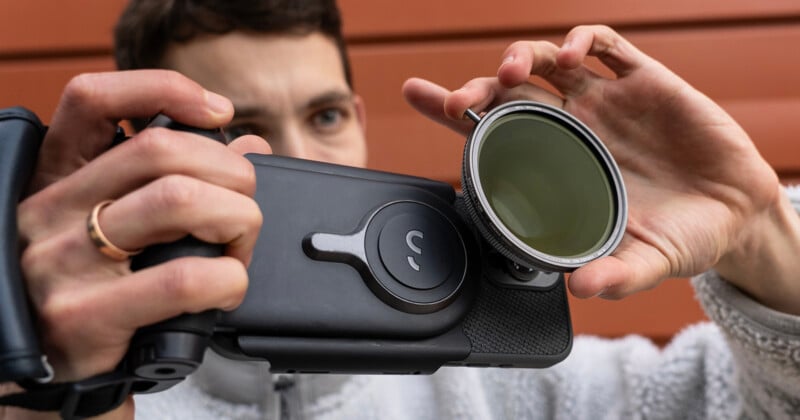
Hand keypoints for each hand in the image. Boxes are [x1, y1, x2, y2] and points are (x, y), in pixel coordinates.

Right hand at [11, 70, 269, 418]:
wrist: (53, 376)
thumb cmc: (97, 290)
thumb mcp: (118, 226)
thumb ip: (176, 179)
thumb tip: (249, 145)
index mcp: (57, 179)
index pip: (92, 100)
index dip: (163, 88)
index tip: (217, 111)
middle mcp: (50, 211)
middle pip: (162, 149)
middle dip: (231, 172)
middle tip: (243, 206)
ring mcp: (63, 263)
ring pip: (179, 200)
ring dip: (237, 219)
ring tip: (237, 246)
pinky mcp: (86, 315)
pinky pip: (184, 276)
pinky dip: (229, 277)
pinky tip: (226, 287)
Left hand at [403, 25, 799, 312]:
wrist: (736, 213)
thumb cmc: (681, 236)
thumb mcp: (647, 260)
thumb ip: (615, 275)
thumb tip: (581, 288)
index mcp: (560, 165)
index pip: (493, 132)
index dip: (453, 110)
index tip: (419, 95)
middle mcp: (575, 127)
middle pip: (511, 93)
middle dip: (479, 89)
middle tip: (460, 102)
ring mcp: (607, 101)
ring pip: (548, 62)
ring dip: (525, 57)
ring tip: (516, 71)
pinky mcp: (646, 80)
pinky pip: (608, 46)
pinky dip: (584, 41)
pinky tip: (574, 54)